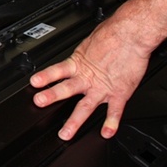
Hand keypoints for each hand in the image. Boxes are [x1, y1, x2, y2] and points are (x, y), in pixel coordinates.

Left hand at [30, 0, 166, 140]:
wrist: (132, 33)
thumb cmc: (114, 33)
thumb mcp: (91, 41)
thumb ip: (85, 52)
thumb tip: (83, 52)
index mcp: (79, 63)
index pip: (57, 71)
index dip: (45, 77)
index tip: (33, 83)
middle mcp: (88, 77)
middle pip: (66, 89)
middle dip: (51, 96)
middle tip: (39, 102)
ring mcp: (103, 87)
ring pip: (85, 107)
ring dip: (74, 121)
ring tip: (65, 132)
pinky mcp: (120, 92)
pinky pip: (115, 111)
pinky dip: (111, 123)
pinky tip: (106, 133)